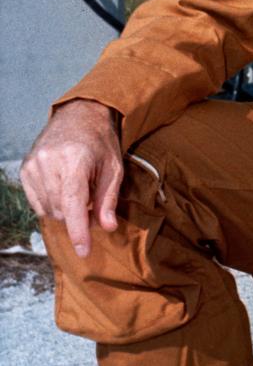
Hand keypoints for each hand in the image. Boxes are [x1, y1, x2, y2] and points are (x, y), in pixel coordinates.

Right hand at [20, 99, 122, 257]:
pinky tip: (63, 189)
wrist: (79, 115)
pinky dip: (52, 204)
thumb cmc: (100, 141)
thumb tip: (107, 227)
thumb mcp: (114, 167)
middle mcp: (49, 162)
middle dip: (79, 214)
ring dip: (66, 210)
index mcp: (74, 159)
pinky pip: (37, 202)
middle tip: (93, 201)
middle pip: (62, 210)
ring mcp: (33, 165)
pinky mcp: (24, 169)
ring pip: (48, 209)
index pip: (73, 203)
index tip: (83, 251)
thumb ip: (108, 198)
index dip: (78, 230)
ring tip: (79, 190)